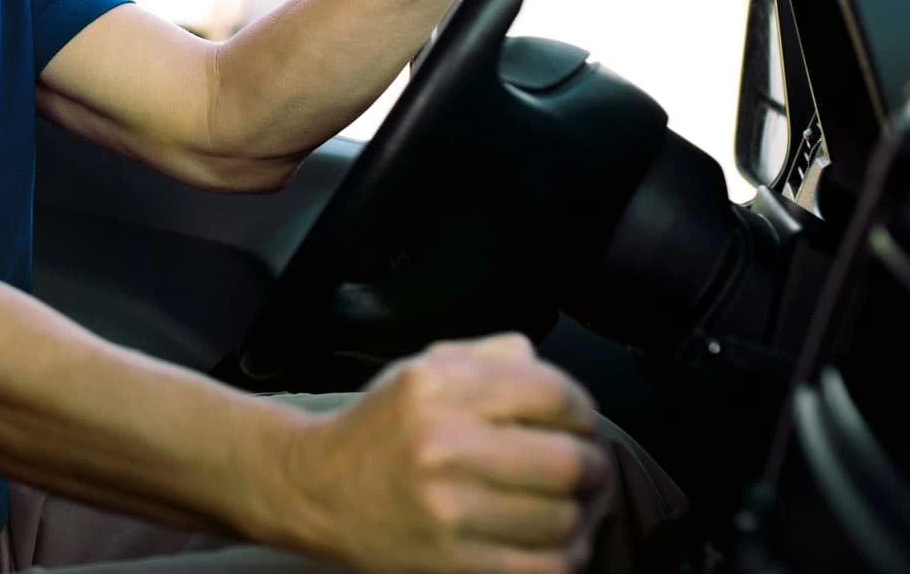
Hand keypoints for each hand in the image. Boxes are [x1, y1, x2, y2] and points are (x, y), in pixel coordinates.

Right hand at [275, 334, 610, 573]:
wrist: (316, 490)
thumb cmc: (378, 429)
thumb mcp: (420, 370)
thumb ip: (486, 356)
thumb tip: (544, 364)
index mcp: (437, 386)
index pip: (552, 392)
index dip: (584, 409)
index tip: (581, 422)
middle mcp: (442, 444)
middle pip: (569, 460)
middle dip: (593, 466)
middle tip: (588, 468)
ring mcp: (448, 510)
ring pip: (564, 518)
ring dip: (581, 514)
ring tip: (569, 504)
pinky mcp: (453, 564)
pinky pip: (544, 566)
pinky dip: (565, 555)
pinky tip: (553, 539)